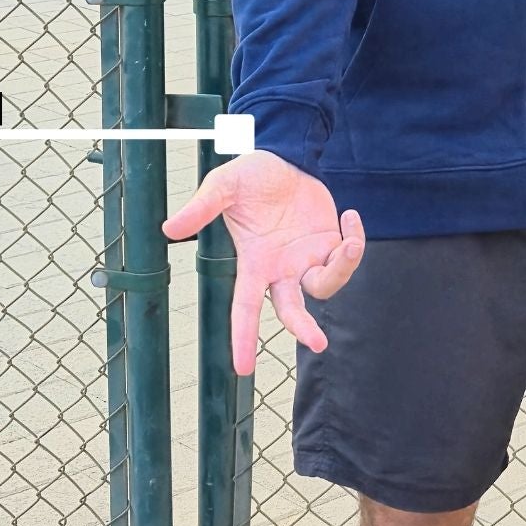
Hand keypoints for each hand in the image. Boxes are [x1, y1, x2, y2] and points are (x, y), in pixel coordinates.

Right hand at [161, 149, 365, 375]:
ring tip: (348, 242)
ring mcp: (307, 260)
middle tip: (317, 342)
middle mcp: (281, 269)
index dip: (243, 337)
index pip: (246, 307)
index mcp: (254, 264)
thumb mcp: (222, 187)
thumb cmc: (250, 176)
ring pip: (325, 287)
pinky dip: (356, 241)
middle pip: (291, 311)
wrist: (284, 157)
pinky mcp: (330, 244)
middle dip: (303, 327)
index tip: (242, 369)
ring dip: (342, 270)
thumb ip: (201, 209)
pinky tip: (351, 217)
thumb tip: (168, 228)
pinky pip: (348, 257)